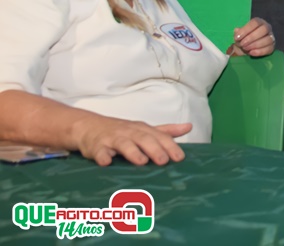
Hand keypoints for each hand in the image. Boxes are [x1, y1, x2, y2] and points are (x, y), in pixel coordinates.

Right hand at [74, 118, 191, 166]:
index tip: (180, 158)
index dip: (170, 146)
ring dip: (132, 152)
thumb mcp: (144, 130)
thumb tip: (189, 127)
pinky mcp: (96, 146)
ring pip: (123, 144)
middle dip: (154, 149)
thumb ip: (166, 131)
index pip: (159, 137)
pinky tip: (106, 162)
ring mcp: (112, 138)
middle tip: (163, 161)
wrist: (89, 126)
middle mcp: (129, 132)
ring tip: (141, 161)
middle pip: (144, 139)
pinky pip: (99, 151)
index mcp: (142, 129)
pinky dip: (102, 156)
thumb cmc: (122, 131)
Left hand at [228, 18, 274, 56]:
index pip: (255, 22)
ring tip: (245, 48)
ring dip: (255, 45)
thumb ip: (238, 32)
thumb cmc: (243, 39)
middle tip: (242, 44)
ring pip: (268, 39)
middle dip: (252, 37)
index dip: (246, 29)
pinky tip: (251, 53)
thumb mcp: (239, 35)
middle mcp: (267, 28)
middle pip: (264, 29)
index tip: (237, 37)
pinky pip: (269, 49)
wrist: (246, 49)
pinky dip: (259, 51)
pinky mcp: (272, 47)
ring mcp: (271, 37)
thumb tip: (237, 30)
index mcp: (259, 22)